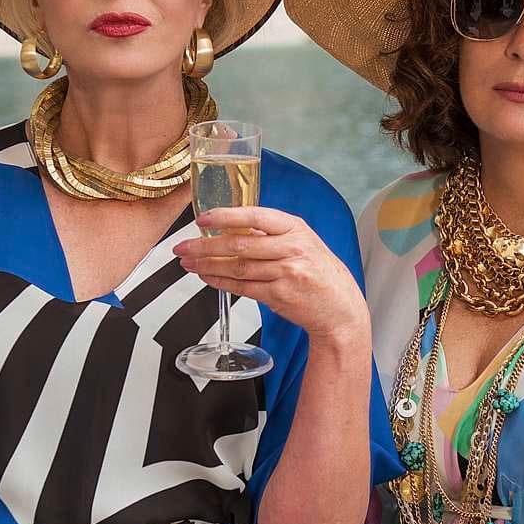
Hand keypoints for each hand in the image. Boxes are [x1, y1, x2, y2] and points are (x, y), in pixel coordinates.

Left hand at [173, 207, 369, 351]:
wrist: (340, 308)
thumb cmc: (319, 272)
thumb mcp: (302, 242)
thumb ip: (271, 235)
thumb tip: (230, 228)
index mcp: (295, 228)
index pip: (254, 216)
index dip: (225, 216)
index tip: (202, 219)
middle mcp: (292, 248)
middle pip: (239, 243)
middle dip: (205, 245)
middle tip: (183, 247)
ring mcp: (286, 273)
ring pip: (237, 267)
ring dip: (208, 266)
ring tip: (189, 264)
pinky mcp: (280, 296)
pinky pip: (243, 287)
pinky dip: (221, 282)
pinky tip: (207, 278)